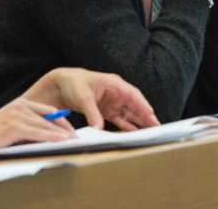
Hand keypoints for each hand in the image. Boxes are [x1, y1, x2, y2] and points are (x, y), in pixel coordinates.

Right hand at [0, 97, 74, 160]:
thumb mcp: (11, 126)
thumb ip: (27, 126)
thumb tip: (46, 135)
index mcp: (21, 103)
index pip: (48, 111)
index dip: (61, 121)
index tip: (71, 129)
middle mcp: (21, 106)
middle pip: (50, 117)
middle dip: (65, 127)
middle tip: (76, 136)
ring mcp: (18, 115)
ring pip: (45, 125)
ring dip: (60, 134)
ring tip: (72, 140)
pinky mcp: (15, 126)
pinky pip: (38, 132)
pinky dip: (51, 137)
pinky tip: (60, 141)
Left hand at [24, 68, 159, 129]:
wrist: (61, 85)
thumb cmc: (74, 83)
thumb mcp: (83, 97)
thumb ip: (93, 114)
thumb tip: (99, 129)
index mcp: (114, 84)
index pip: (133, 95)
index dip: (143, 105)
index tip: (151, 115)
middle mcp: (116, 93)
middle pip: (135, 105)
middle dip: (146, 116)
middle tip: (156, 128)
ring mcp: (113, 102)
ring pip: (130, 113)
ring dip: (139, 122)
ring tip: (149, 133)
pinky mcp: (107, 110)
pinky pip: (120, 119)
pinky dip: (127, 126)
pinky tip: (134, 133)